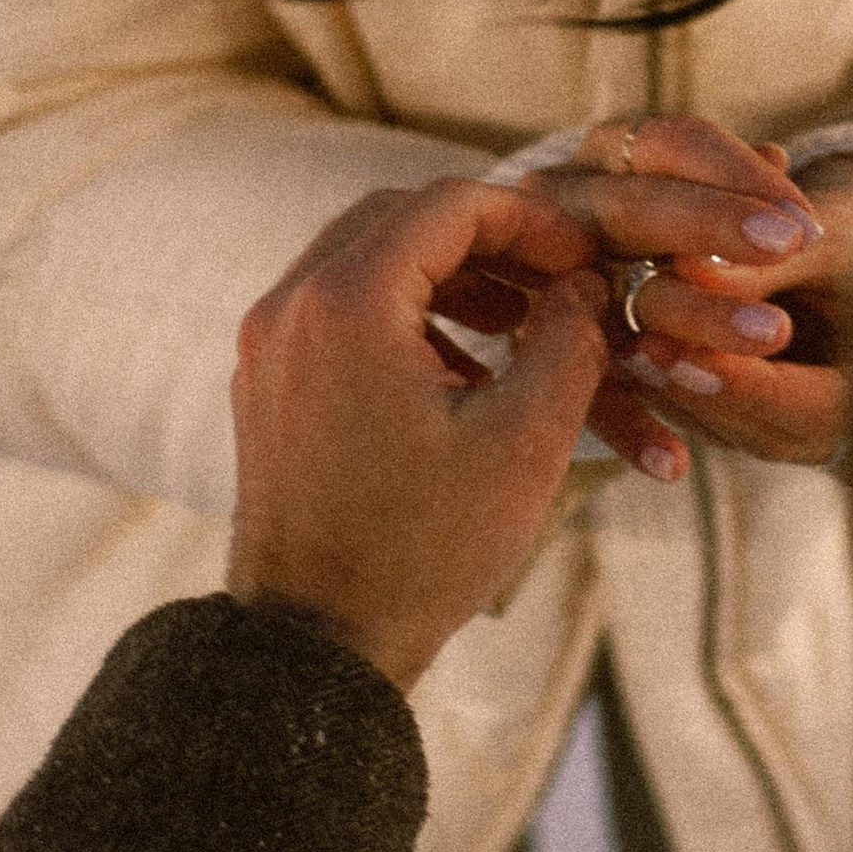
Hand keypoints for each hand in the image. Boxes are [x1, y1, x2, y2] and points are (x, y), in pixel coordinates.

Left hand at [226, 180, 611, 690]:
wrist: (317, 646)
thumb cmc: (420, 551)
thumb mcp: (524, 443)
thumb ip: (567, 341)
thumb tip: (585, 285)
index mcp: (347, 304)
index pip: (450, 205)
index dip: (532, 220)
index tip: (586, 255)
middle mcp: (290, 307)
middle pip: (401, 218)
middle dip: (489, 240)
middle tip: (557, 279)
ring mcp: (268, 346)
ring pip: (366, 260)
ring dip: (448, 275)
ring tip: (522, 321)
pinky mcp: (266, 385)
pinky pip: (339, 311)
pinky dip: (406, 314)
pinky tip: (464, 369)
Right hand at [484, 115, 829, 481]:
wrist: (714, 301)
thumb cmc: (765, 242)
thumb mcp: (783, 225)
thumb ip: (775, 228)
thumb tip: (767, 247)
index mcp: (622, 152)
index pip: (673, 142)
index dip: (736, 178)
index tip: (801, 225)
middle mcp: (570, 202)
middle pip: (630, 208)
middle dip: (707, 231)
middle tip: (787, 255)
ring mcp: (548, 275)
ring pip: (607, 296)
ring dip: (685, 327)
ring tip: (764, 343)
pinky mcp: (544, 349)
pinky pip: (580, 387)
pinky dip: (625, 425)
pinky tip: (673, 463)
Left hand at [613, 153, 852, 471]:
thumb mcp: (832, 243)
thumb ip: (769, 262)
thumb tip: (691, 266)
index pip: (803, 408)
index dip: (745, 384)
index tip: (694, 354)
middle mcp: (813, 433)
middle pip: (747, 425)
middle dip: (693, 384)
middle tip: (642, 347)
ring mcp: (765, 429)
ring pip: (707, 420)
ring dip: (664, 382)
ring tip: (619, 341)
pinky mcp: (726, 412)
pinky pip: (687, 405)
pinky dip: (656, 374)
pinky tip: (614, 339)